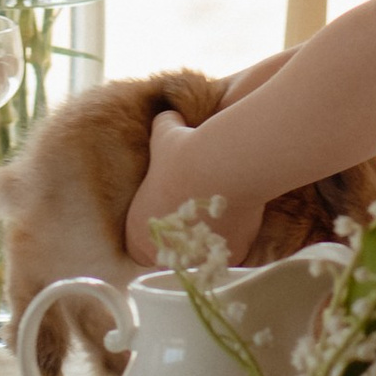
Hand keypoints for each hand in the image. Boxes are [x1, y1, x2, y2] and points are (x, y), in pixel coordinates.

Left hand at [123, 105, 263, 268]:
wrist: (219, 164)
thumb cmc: (183, 151)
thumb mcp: (165, 134)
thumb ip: (162, 127)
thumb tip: (168, 116)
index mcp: (137, 232)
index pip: (139, 246)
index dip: (153, 230)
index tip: (168, 213)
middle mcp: (163, 254)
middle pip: (170, 257)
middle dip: (182, 240)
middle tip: (195, 215)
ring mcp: (197, 258)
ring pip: (201, 257)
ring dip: (207, 241)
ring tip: (219, 213)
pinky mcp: (230, 256)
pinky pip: (230, 252)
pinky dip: (233, 236)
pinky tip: (237, 214)